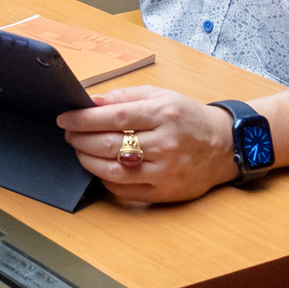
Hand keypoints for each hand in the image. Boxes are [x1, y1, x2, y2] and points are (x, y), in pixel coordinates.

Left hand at [57, 85, 239, 203]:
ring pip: (114, 171)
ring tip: (79, 150)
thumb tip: (90, 102)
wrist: (223, 145)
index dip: (83, 119)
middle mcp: (165, 143)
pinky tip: (99, 168)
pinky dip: (105, 180)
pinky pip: (125, 191)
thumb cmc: (187, 117)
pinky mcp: (165, 192)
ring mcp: (166, 171)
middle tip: (69, 134)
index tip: (65, 118)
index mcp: (163, 114)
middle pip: (110, 145)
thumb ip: (124, 97)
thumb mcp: (159, 95)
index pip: (114, 117)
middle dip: (80, 139)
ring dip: (88, 161)